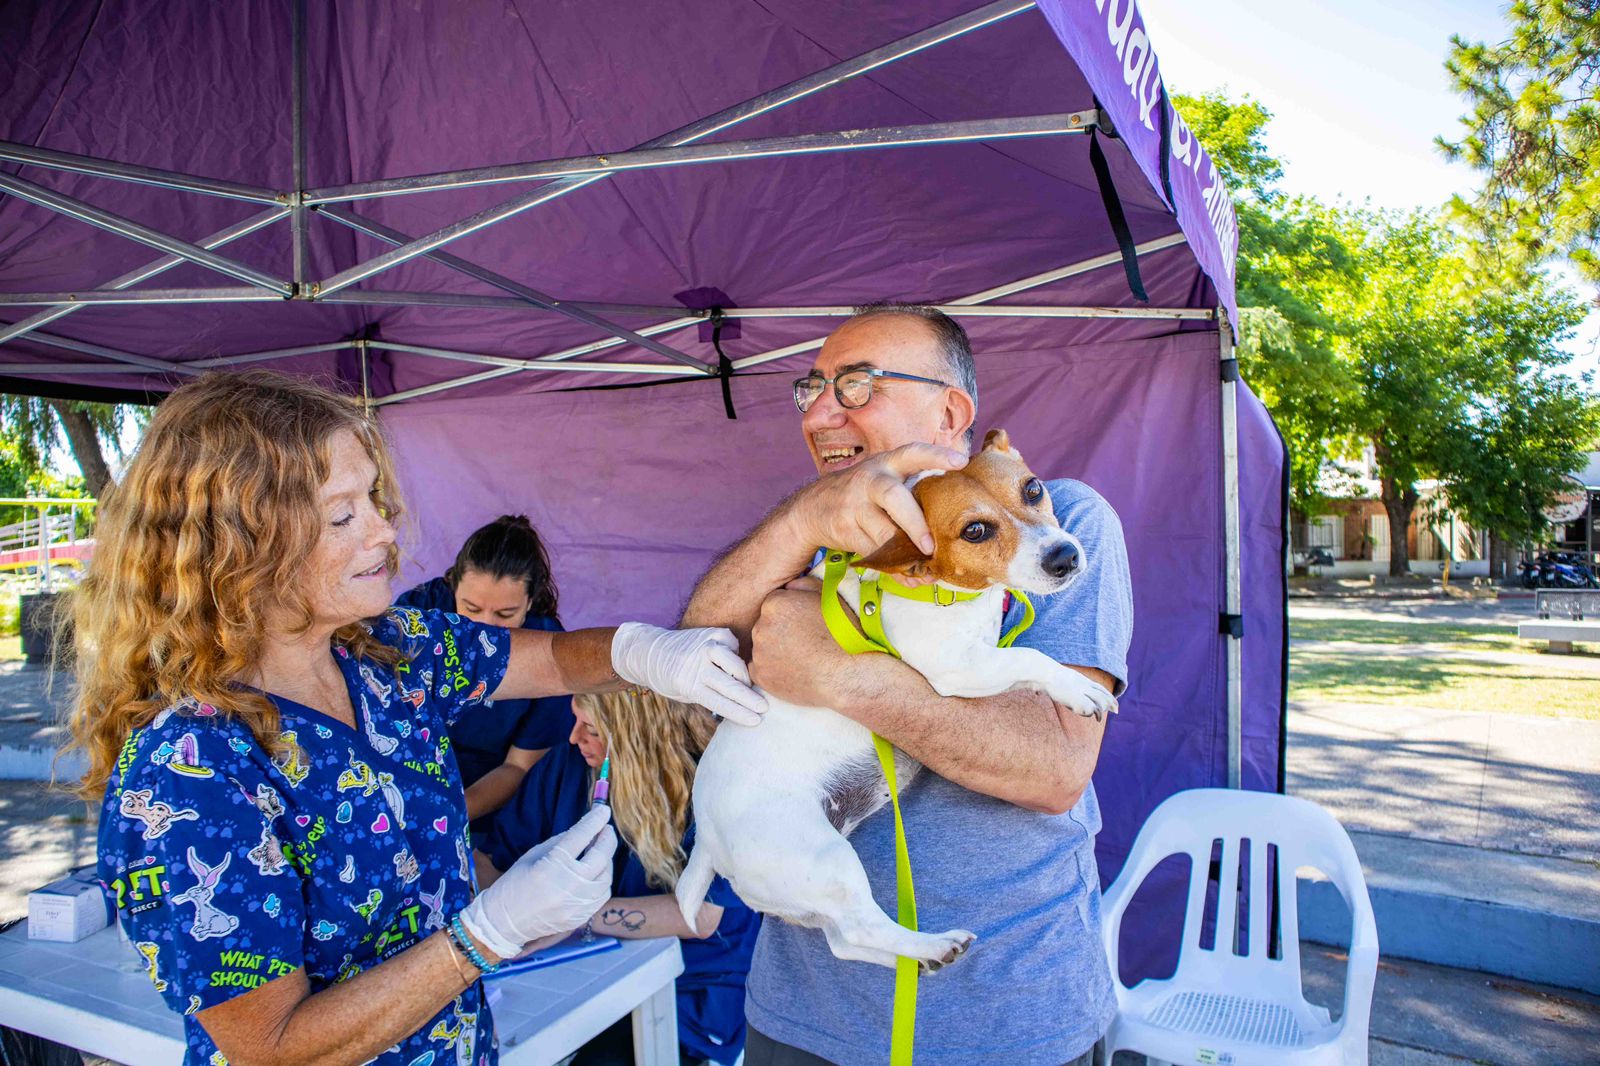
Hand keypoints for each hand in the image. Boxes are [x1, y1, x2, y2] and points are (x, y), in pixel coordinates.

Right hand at [460, 806, 615, 959]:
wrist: (502, 923)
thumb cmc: (514, 884)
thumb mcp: (532, 855)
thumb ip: (560, 842)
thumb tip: (585, 831)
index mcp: (551, 866)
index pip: (580, 836)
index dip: (594, 821)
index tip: (603, 811)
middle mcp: (567, 886)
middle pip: (600, 857)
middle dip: (607, 839)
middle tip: (606, 829)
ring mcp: (576, 905)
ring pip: (606, 877)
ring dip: (607, 860)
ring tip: (601, 851)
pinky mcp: (580, 918)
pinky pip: (601, 895)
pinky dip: (602, 880)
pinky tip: (596, 873)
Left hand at [610, 623, 766, 724]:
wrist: (651, 651)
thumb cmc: (672, 679)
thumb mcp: (686, 694)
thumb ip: (710, 695)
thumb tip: (741, 701)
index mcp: (689, 686)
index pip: (720, 703)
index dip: (740, 713)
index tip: (756, 720)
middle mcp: (696, 665)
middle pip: (730, 685)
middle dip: (750, 698)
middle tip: (765, 707)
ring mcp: (703, 646)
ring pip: (733, 661)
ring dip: (743, 674)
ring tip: (747, 682)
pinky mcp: (709, 632)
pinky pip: (731, 642)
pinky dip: (735, 651)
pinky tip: (732, 658)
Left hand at [749, 586, 863, 709]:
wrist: (847, 673)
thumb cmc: (843, 634)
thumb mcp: (828, 597)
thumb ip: (804, 584)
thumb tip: (790, 586)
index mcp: (774, 603)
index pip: (774, 604)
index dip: (791, 614)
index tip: (804, 624)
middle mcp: (760, 627)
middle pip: (766, 625)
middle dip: (781, 632)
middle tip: (804, 642)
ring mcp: (759, 653)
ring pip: (763, 648)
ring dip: (776, 651)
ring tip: (803, 658)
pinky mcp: (760, 676)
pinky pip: (761, 670)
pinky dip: (773, 671)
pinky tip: (795, 671)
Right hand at [786, 443, 965, 557]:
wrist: (811, 508)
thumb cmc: (863, 494)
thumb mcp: (882, 480)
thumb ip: (910, 493)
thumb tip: (946, 529)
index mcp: (887, 464)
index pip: (912, 453)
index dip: (936, 455)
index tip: (961, 461)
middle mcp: (870, 480)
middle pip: (893, 497)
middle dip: (915, 524)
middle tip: (931, 547)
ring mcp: (854, 505)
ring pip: (883, 533)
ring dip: (906, 556)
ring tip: (926, 572)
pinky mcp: (844, 529)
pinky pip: (873, 551)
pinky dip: (892, 568)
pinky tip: (906, 577)